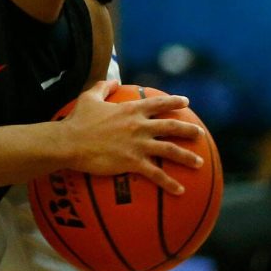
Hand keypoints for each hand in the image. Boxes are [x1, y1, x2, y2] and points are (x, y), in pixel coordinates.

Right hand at [60, 80, 204, 195]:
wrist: (70, 142)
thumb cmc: (78, 120)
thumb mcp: (89, 97)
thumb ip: (104, 87)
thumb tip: (115, 80)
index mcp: (130, 109)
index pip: (158, 103)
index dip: (173, 102)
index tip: (186, 102)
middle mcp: (138, 125)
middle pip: (170, 126)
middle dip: (188, 129)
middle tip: (200, 133)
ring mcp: (137, 144)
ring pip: (169, 150)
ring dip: (187, 157)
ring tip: (199, 163)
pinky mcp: (132, 162)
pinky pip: (156, 174)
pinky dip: (169, 183)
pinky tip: (180, 191)